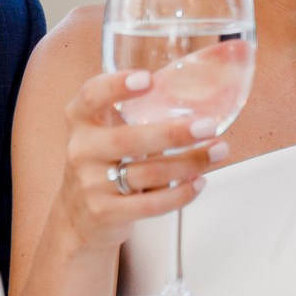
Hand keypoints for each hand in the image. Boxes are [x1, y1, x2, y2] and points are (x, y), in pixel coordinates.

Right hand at [50, 69, 226, 250]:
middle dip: (173, 133)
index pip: (92, 96)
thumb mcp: (103, 133)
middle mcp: (81, 150)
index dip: (116, 85)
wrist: (78, 216)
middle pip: (128, 139)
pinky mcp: (105, 212)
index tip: (148, 79)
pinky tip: (198, 182)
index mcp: (81, 121)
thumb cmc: (102, 165)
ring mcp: (91, 184)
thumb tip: (193, 99)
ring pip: (148, 173)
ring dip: (189, 163)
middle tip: (207, 127)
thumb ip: (131, 114)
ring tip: (217, 152)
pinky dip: (180, 194)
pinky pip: (151, 203)